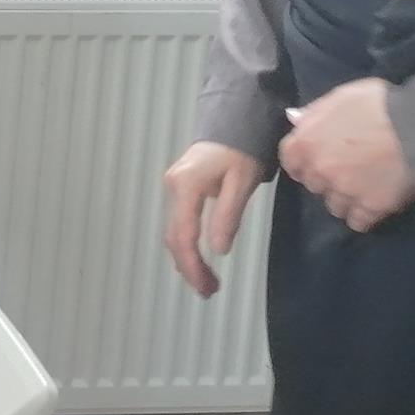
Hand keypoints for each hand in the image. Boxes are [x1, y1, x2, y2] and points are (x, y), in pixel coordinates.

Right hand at [162, 141, 267, 296]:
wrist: (234, 122)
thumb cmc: (241, 151)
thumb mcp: (241, 183)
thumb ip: (228, 215)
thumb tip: (217, 251)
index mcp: (186, 186)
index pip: (183, 234)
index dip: (192, 265)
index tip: (206, 287)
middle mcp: (173, 187)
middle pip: (173, 236)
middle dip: (189, 268)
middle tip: (209, 292)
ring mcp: (173, 187)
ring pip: (173, 232)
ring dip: (187, 259)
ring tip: (208, 282)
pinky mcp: (179, 189)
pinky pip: (178, 223)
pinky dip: (187, 245)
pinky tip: (200, 260)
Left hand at [279, 78, 414, 231]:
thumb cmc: (378, 103)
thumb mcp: (341, 96)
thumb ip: (315, 113)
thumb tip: (296, 121)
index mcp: (306, 142)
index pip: (290, 161)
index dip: (302, 162)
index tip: (314, 162)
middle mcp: (320, 171)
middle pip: (313, 185)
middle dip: (326, 180)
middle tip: (347, 171)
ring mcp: (344, 192)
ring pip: (334, 206)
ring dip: (345, 199)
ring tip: (363, 188)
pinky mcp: (370, 208)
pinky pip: (358, 222)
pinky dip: (364, 216)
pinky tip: (374, 204)